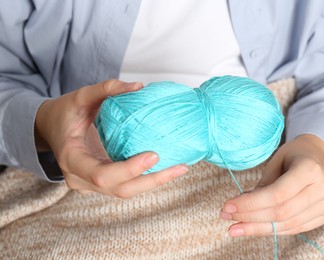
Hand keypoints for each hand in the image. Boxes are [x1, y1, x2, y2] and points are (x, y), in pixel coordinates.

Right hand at [35, 80, 188, 196]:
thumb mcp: (80, 96)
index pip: (102, 173)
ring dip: (154, 183)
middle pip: (120, 190)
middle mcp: (79, 178)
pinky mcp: (101, 184)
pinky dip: (147, 179)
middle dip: (152, 181)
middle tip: (179, 166)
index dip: (128, 169)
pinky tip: (167, 168)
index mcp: (71, 158)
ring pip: (126, 192)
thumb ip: (107, 88)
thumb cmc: (65, 112)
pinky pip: (126, 186)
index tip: (155, 154)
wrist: (50, 129)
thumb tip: (140, 86)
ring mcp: (90, 185)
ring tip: (180, 168)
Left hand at [220, 134, 323, 235]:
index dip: (250, 204)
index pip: (277, 194)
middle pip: (281, 212)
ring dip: (257, 228)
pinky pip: (295, 228)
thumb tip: (239, 209)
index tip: (227, 206)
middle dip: (250, 217)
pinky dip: (272, 229)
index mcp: (310, 168)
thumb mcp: (275, 162)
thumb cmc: (292, 156)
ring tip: (235, 227)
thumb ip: (262, 186)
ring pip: (287, 225)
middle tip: (227, 216)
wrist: (318, 157)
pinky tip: (253, 228)